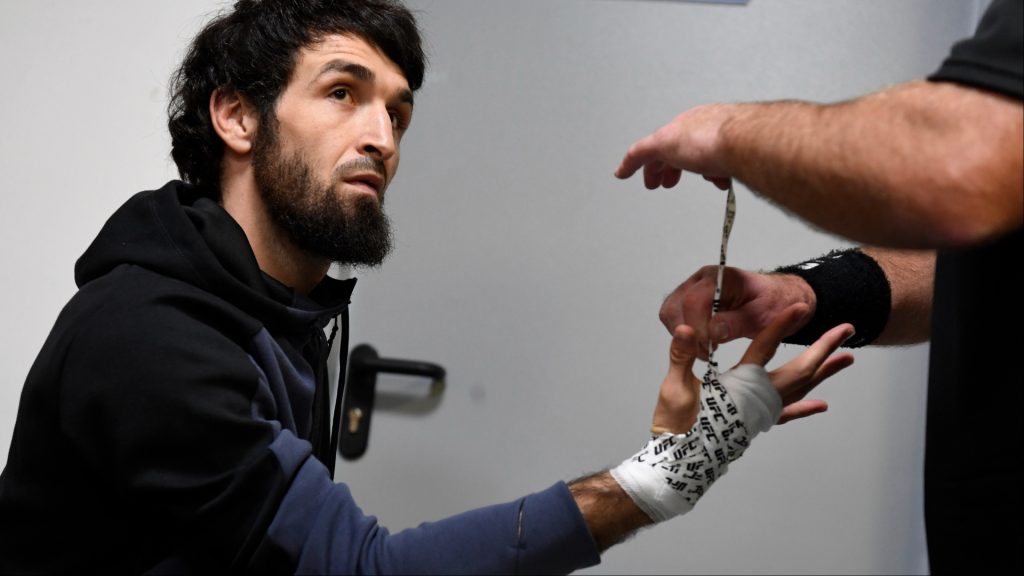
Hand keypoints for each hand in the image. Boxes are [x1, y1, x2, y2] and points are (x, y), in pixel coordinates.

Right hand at [614, 104, 738, 189]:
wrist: (747, 141)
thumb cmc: (709, 138)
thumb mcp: (662, 144)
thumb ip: (638, 155)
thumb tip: (621, 169)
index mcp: (682, 124)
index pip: (660, 145)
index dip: (652, 165)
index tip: (651, 182)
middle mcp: (704, 126)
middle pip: (682, 150)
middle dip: (674, 168)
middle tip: (669, 183)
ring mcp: (724, 136)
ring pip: (708, 155)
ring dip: (702, 171)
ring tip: (708, 181)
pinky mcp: (742, 148)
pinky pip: (728, 161)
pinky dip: (722, 173)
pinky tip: (723, 181)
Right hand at [652, 303, 853, 432]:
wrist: (679, 459)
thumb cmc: (676, 424)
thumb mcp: (674, 387)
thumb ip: (680, 355)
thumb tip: (685, 328)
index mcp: (739, 383)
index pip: (765, 347)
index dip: (782, 325)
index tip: (801, 308)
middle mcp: (758, 397)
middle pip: (800, 369)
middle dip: (824, 347)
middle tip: (847, 329)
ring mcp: (761, 411)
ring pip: (800, 389)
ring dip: (824, 372)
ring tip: (846, 359)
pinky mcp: (756, 422)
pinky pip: (788, 413)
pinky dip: (806, 408)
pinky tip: (823, 404)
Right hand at [659, 266, 815, 359]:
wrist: (776, 299)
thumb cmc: (773, 304)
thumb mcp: (764, 316)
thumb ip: (738, 322)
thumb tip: (713, 331)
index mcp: (721, 277)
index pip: (695, 301)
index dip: (698, 328)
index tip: (710, 348)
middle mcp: (701, 280)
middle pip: (676, 306)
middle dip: (688, 335)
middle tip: (708, 352)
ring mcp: (691, 289)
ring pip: (670, 313)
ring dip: (683, 336)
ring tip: (706, 349)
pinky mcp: (687, 301)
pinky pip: (672, 318)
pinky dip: (682, 334)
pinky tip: (701, 342)